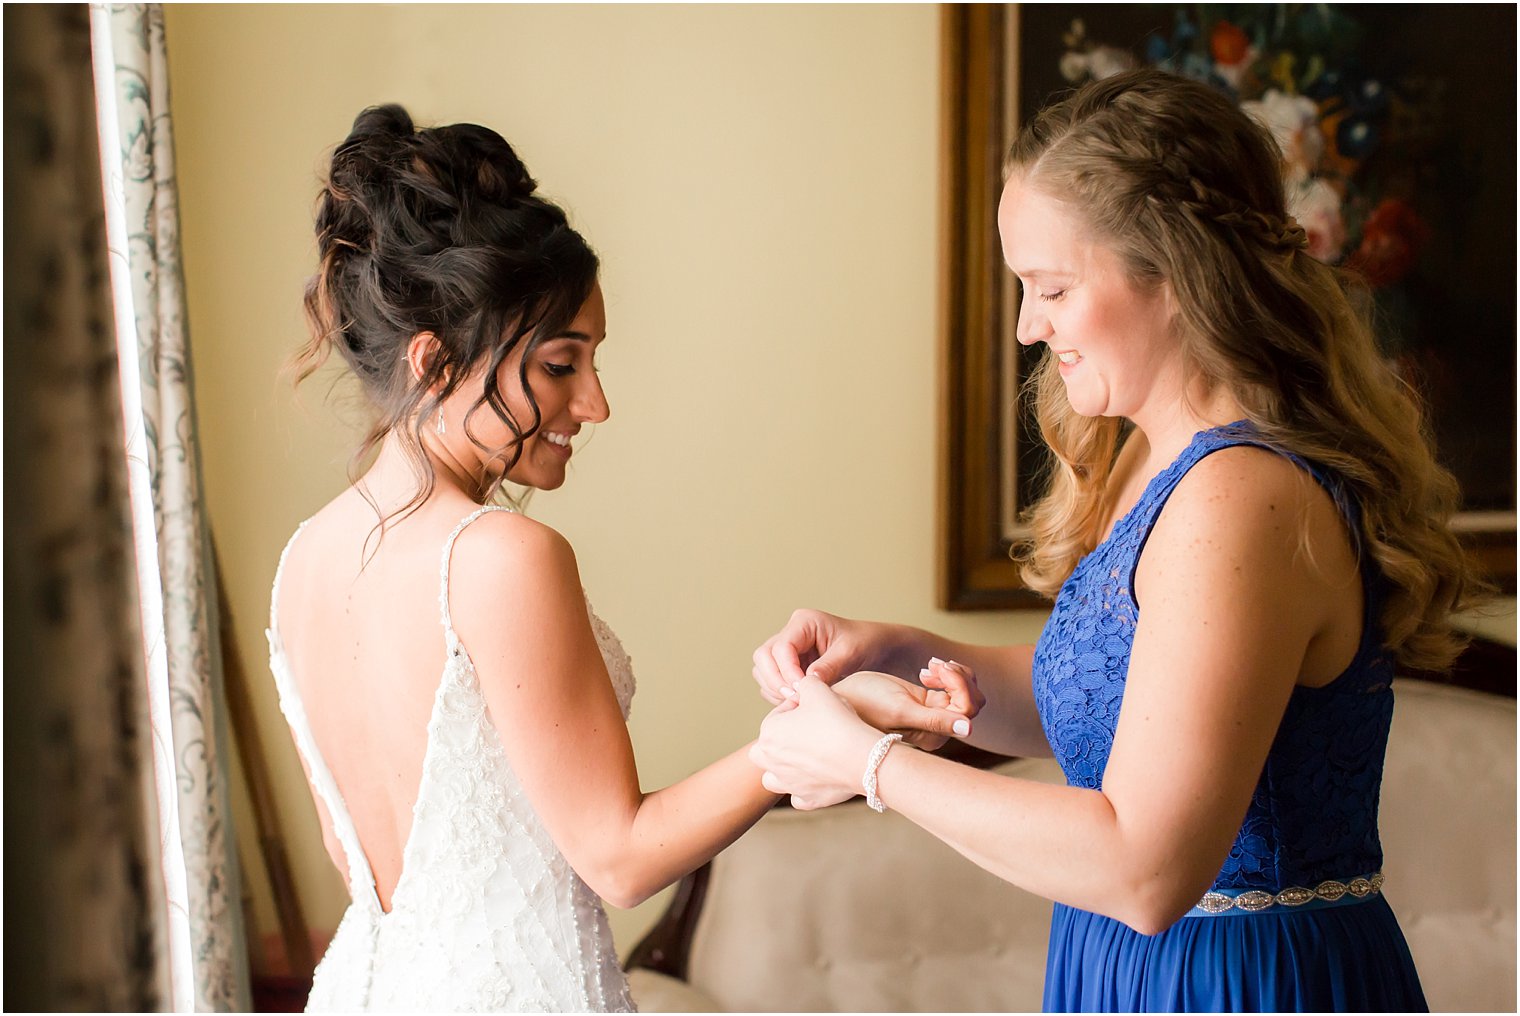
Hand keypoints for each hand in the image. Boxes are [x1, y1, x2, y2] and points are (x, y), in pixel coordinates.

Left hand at [750, 676, 880, 810]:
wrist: (863, 756)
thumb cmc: (838, 722)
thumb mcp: (818, 688)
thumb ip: (804, 682)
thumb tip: (801, 684)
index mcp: (768, 733)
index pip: (779, 714)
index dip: (798, 707)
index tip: (817, 707)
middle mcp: (771, 762)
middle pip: (767, 746)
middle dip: (783, 737)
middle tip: (809, 730)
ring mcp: (789, 784)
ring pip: (774, 776)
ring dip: (785, 767)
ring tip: (808, 757)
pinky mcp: (808, 800)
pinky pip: (798, 797)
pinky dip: (805, 789)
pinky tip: (819, 778)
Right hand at [752, 609, 888, 703]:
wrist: (875, 650)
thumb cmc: (866, 644)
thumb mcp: (851, 653)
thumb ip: (829, 666)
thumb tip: (807, 682)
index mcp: (804, 622)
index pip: (781, 647)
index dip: (787, 671)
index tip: (801, 690)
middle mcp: (791, 634)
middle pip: (763, 656)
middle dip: (775, 680)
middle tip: (795, 699)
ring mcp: (787, 651)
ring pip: (762, 670)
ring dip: (775, 688)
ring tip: (798, 702)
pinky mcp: (787, 667)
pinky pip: (770, 682)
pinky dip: (778, 694)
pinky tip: (798, 702)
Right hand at [833, 665, 980, 750]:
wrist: (840, 697)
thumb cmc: (863, 704)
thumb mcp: (900, 709)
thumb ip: (934, 720)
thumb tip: (969, 729)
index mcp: (933, 735)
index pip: (967, 709)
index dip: (957, 684)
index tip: (932, 669)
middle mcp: (937, 729)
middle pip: (972, 702)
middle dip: (958, 677)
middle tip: (933, 665)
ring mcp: (933, 715)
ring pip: (966, 694)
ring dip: (953, 673)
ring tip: (930, 667)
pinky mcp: (928, 702)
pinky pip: (955, 689)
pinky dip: (947, 673)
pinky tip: (927, 670)